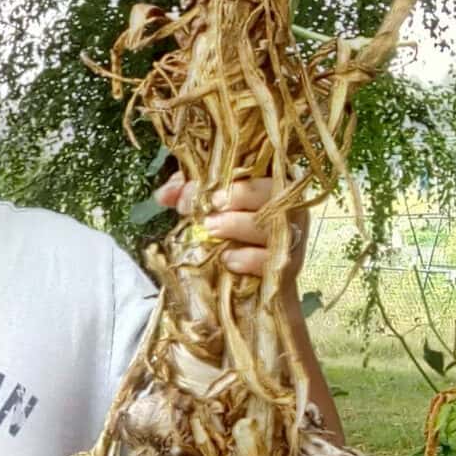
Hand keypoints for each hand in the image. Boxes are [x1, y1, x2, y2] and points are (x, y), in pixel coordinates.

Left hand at [155, 171, 307, 287]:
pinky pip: (272, 259)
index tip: (191, 193)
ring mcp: (292, 237)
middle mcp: (287, 206)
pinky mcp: (289, 267)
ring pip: (271, 224)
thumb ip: (188, 195)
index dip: (222, 177)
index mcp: (270, 183)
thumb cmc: (231, 236)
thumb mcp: (208, 209)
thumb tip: (163, 195)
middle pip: (270, 192)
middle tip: (207, 209)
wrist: (254, 285)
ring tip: (210, 230)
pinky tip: (227, 259)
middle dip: (236, 196)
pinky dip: (249, 258)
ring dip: (237, 225)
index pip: (253, 169)